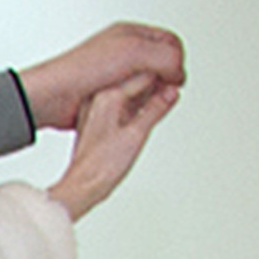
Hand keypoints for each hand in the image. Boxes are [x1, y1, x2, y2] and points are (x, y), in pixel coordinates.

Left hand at [18, 23, 184, 132]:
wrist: (51, 96)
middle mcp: (122, 53)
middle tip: (161, 93)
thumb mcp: (134, 52)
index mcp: (130, 35)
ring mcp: (113, 75)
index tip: (175, 78)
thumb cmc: (83, 70)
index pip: (170, 43)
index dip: (177, 60)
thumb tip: (178, 73)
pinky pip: (129, 102)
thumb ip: (165, 57)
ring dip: (149, 95)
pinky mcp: (105, 95)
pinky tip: (130, 113)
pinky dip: (134, 107)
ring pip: (145, 85)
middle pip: (159, 65)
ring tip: (144, 104)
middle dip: (164, 79)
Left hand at [46, 74, 177, 219]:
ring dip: (146, 96)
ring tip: (161, 103)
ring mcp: (95, 109)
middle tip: (171, 92)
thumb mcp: (137, 134)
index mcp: (107, 96)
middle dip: (156, 84)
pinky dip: (134, 108)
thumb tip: (171, 92)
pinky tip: (142, 116)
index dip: (165, 75)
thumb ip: (156, 109)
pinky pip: (120, 105)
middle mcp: (98, 99)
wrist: (80, 186)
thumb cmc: (100, 166)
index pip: (144, 72)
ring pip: (128, 92)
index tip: (178, 80)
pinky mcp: (95, 121)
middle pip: (136, 79)